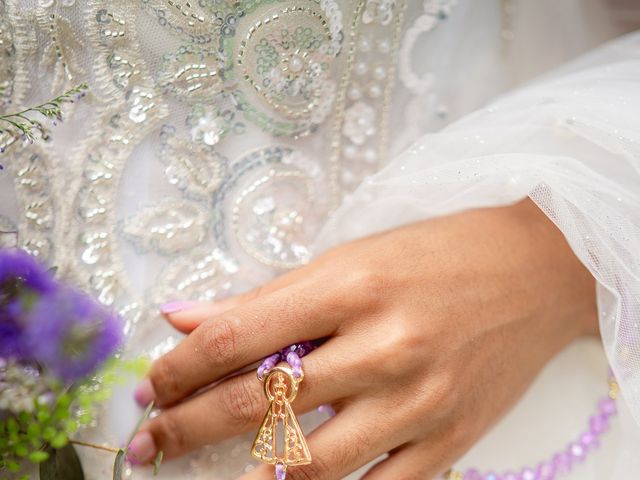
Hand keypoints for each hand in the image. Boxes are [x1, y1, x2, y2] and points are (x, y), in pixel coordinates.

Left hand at [128, 199, 596, 478]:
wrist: (534, 273)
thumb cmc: (436, 255)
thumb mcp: (349, 257)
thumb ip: (267, 297)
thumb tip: (187, 317)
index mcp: (351, 286)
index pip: (238, 336)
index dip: (180, 367)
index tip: (152, 384)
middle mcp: (384, 346)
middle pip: (263, 401)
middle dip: (191, 424)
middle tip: (152, 438)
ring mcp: (420, 402)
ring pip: (310, 464)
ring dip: (247, 472)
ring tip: (209, 471)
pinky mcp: (450, 439)